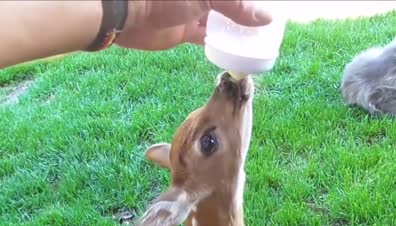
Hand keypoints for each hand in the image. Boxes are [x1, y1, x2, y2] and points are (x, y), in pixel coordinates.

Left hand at [114, 0, 272, 50]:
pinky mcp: (184, 30)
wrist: (125, 13)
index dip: (253, 4)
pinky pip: (208, 36)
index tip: (270, 11)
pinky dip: (222, 43)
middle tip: (268, 28)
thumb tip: (267, 19)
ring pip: (221, 18)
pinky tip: (238, 50)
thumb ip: (239, 6)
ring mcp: (193, 9)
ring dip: (237, 29)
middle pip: (230, 5)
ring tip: (258, 40)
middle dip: (247, 14)